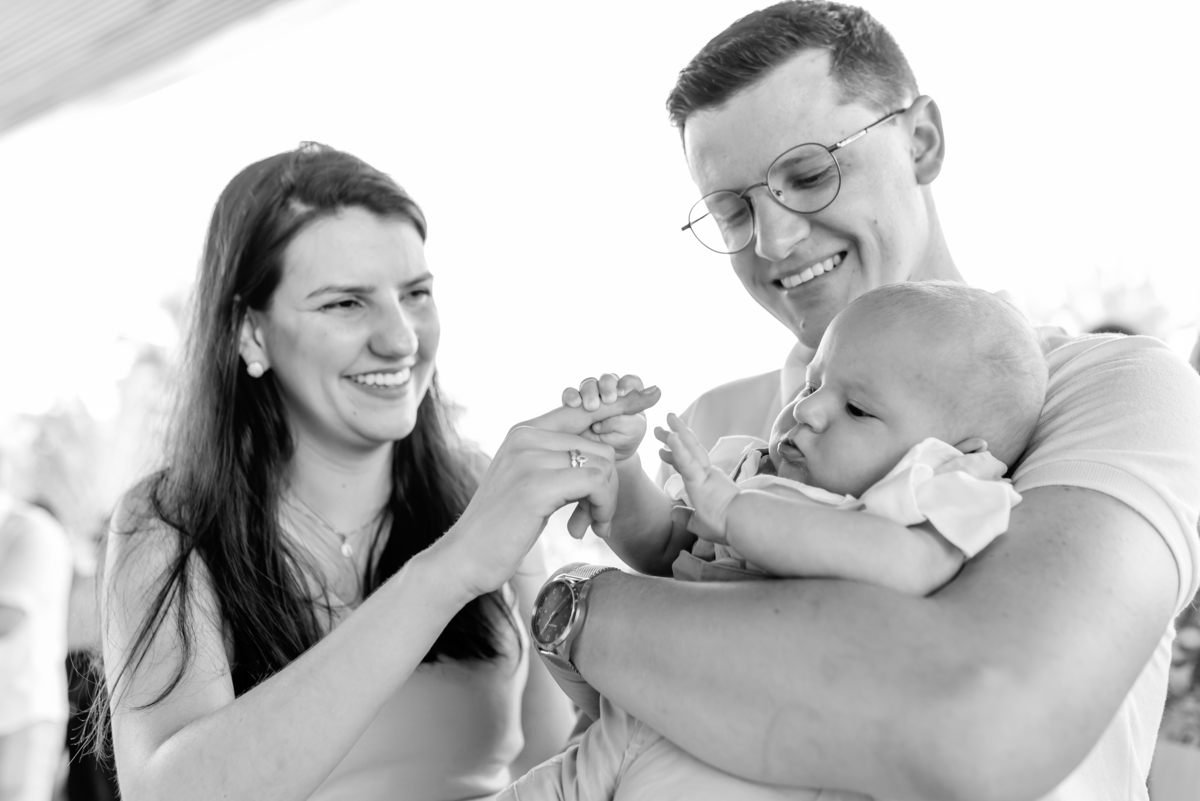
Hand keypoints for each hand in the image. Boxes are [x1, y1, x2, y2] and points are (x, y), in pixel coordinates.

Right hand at [436, 395, 656, 600]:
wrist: (465, 558)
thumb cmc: (501, 528)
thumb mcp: (528, 483)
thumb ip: (555, 462)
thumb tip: (598, 456)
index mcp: (524, 432)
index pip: (582, 409)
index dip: (620, 402)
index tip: (652, 392)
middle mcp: (526, 436)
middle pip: (600, 446)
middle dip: (609, 487)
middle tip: (598, 519)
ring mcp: (529, 458)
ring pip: (602, 465)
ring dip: (607, 502)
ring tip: (591, 526)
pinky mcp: (536, 484)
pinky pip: (596, 484)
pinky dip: (603, 508)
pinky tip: (589, 528)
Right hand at [562, 374, 657, 460]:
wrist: (601, 459)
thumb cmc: (621, 442)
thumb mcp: (634, 428)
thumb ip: (638, 409)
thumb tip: (656, 390)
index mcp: (627, 396)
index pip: (630, 381)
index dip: (627, 383)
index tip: (624, 394)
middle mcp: (609, 393)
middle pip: (608, 379)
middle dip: (608, 386)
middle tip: (609, 401)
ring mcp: (590, 397)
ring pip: (588, 383)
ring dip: (590, 392)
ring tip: (591, 407)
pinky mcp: (573, 405)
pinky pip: (569, 393)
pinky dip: (571, 396)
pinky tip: (575, 404)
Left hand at [655, 413, 740, 543]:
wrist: (741, 525)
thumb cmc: (725, 526)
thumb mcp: (699, 523)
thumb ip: (686, 516)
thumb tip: (673, 512)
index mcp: (707, 483)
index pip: (687, 465)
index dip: (674, 455)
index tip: (661, 450)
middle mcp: (707, 474)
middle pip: (688, 451)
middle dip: (673, 437)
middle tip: (659, 427)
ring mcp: (705, 474)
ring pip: (689, 449)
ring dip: (677, 432)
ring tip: (668, 417)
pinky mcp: (703, 478)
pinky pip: (687, 461)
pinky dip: (678, 448)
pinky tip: (671, 436)